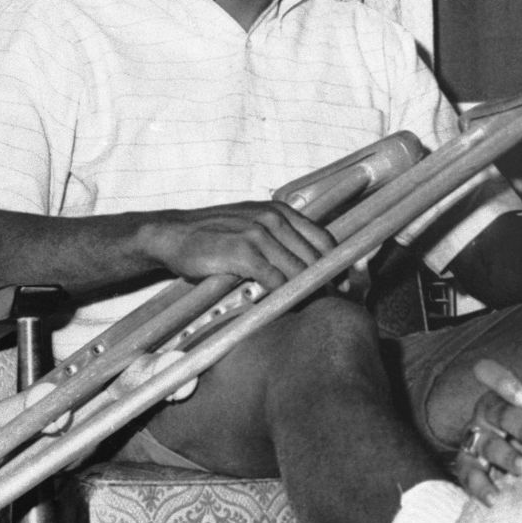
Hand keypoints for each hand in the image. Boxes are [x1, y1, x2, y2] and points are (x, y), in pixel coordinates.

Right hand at [142, 201, 336, 288]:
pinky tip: (285, 306)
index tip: (348, 285)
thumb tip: (310, 266)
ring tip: (314, 310)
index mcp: (281, 212)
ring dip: (308, 293)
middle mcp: (273, 219)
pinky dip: (283, 296)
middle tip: (335, 305)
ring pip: (298, 270)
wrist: (173, 234)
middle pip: (316, 257)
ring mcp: (258, 234)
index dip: (339, 265)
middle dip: (328, 283)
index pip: (324, 239)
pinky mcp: (243, 253)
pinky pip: (275, 280)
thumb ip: (280, 240)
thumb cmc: (215, 235)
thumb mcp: (252, 226)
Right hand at [451, 359, 521, 503]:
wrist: (517, 459)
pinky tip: (495, 498)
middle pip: (498, 413)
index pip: (489, 374)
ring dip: (507, 456)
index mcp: (500, 395)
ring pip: (486, 444)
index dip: (504, 383)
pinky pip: (469, 475)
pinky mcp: (466, 466)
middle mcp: (484, 415)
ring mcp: (474, 440)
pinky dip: (481, 487)